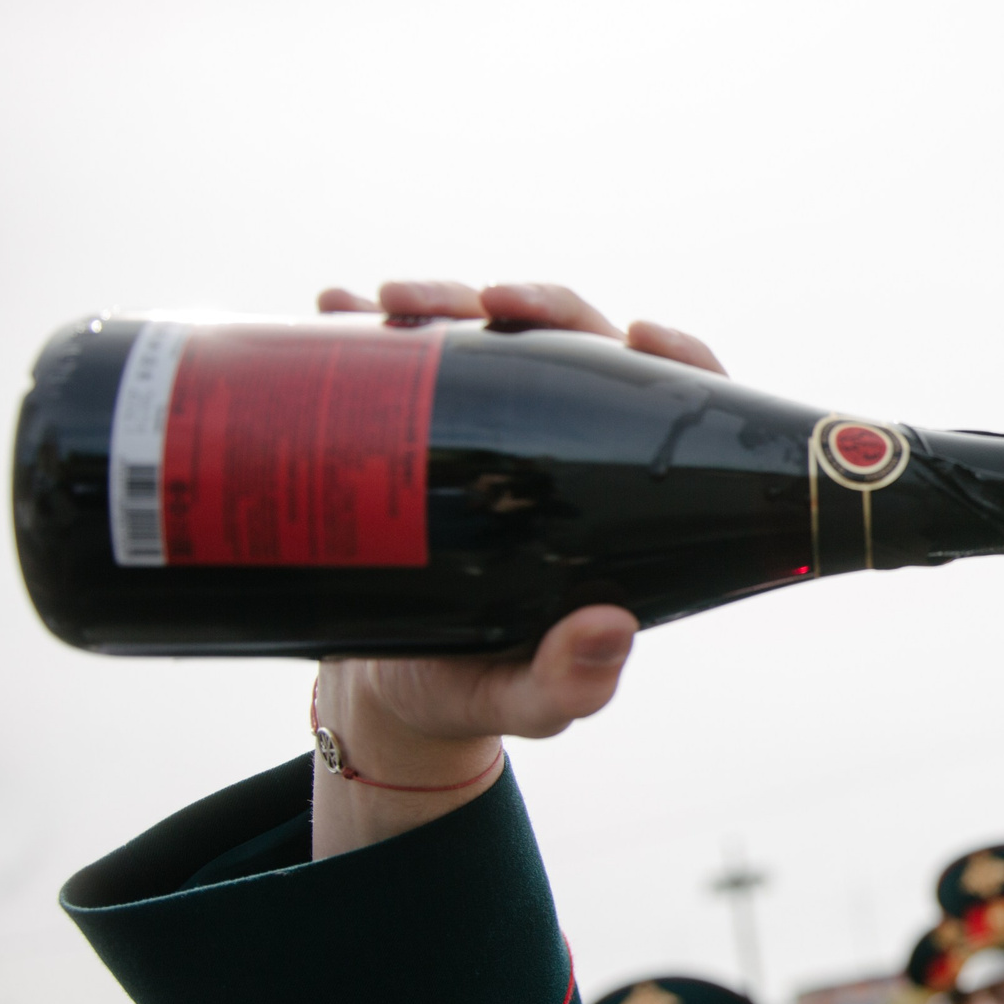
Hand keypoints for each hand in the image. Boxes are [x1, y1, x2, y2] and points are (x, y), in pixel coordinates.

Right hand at [308, 282, 724, 858]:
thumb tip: (612, 626)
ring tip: (388, 303)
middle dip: (539, 307)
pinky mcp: (410, 430)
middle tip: (488, 303)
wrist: (371, 695)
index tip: (640, 336)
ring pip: (486, 339)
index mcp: (614, 505)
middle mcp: (559, 454)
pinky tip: (330, 307)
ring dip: (444, 303)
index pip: (670, 411)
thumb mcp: (525, 700)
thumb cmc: (472, 694)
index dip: (673, 360)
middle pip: (577, 350)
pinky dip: (360, 325)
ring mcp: (484, 434)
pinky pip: (394, 360)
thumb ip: (571, 682)